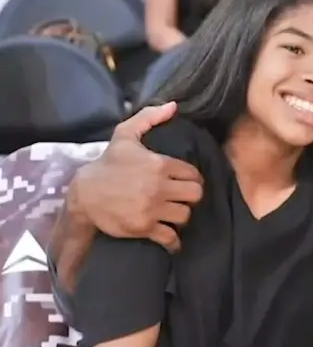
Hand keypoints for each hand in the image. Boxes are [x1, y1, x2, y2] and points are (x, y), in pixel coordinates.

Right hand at [67, 102, 202, 251]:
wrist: (84, 193)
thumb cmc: (108, 163)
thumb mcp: (125, 135)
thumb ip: (149, 117)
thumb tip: (173, 106)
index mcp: (160, 164)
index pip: (193, 174)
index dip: (192, 178)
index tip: (185, 181)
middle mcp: (159, 187)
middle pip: (195, 195)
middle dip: (191, 196)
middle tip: (182, 197)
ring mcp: (152, 208)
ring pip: (185, 215)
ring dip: (182, 215)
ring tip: (174, 212)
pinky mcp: (144, 227)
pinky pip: (170, 237)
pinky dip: (173, 241)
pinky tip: (173, 239)